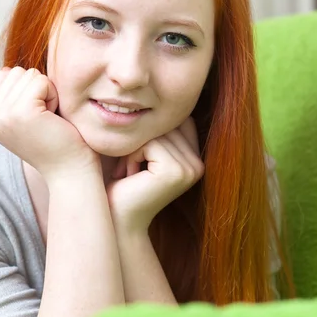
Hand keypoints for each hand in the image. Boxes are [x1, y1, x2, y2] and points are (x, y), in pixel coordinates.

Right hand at [0, 67, 97, 180]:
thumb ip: (12, 96)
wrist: (69, 171)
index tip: (35, 116)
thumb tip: (8, 70)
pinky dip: (54, 96)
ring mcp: (4, 114)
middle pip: (16, 72)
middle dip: (37, 89)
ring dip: (46, 93)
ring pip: (29, 74)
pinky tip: (53, 118)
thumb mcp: (24, 118)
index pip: (2, 75)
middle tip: (44, 119)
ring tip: (48, 119)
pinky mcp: (22, 111)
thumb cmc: (56, 142)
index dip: (27, 89)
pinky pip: (41, 81)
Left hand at [106, 117, 204, 233]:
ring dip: (134, 149)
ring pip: (156, 132)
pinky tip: (129, 176)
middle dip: (141, 140)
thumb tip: (154, 95)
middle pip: (166, 124)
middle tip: (130, 168)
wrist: (117, 221)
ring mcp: (190, 169)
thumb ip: (157, 132)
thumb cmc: (123, 186)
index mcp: (196, 159)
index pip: (175, 121)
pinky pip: (149, 143)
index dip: (150, 132)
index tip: (137, 158)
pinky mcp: (175, 171)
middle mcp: (199, 164)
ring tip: (130, 173)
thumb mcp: (144, 153)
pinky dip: (132, 155)